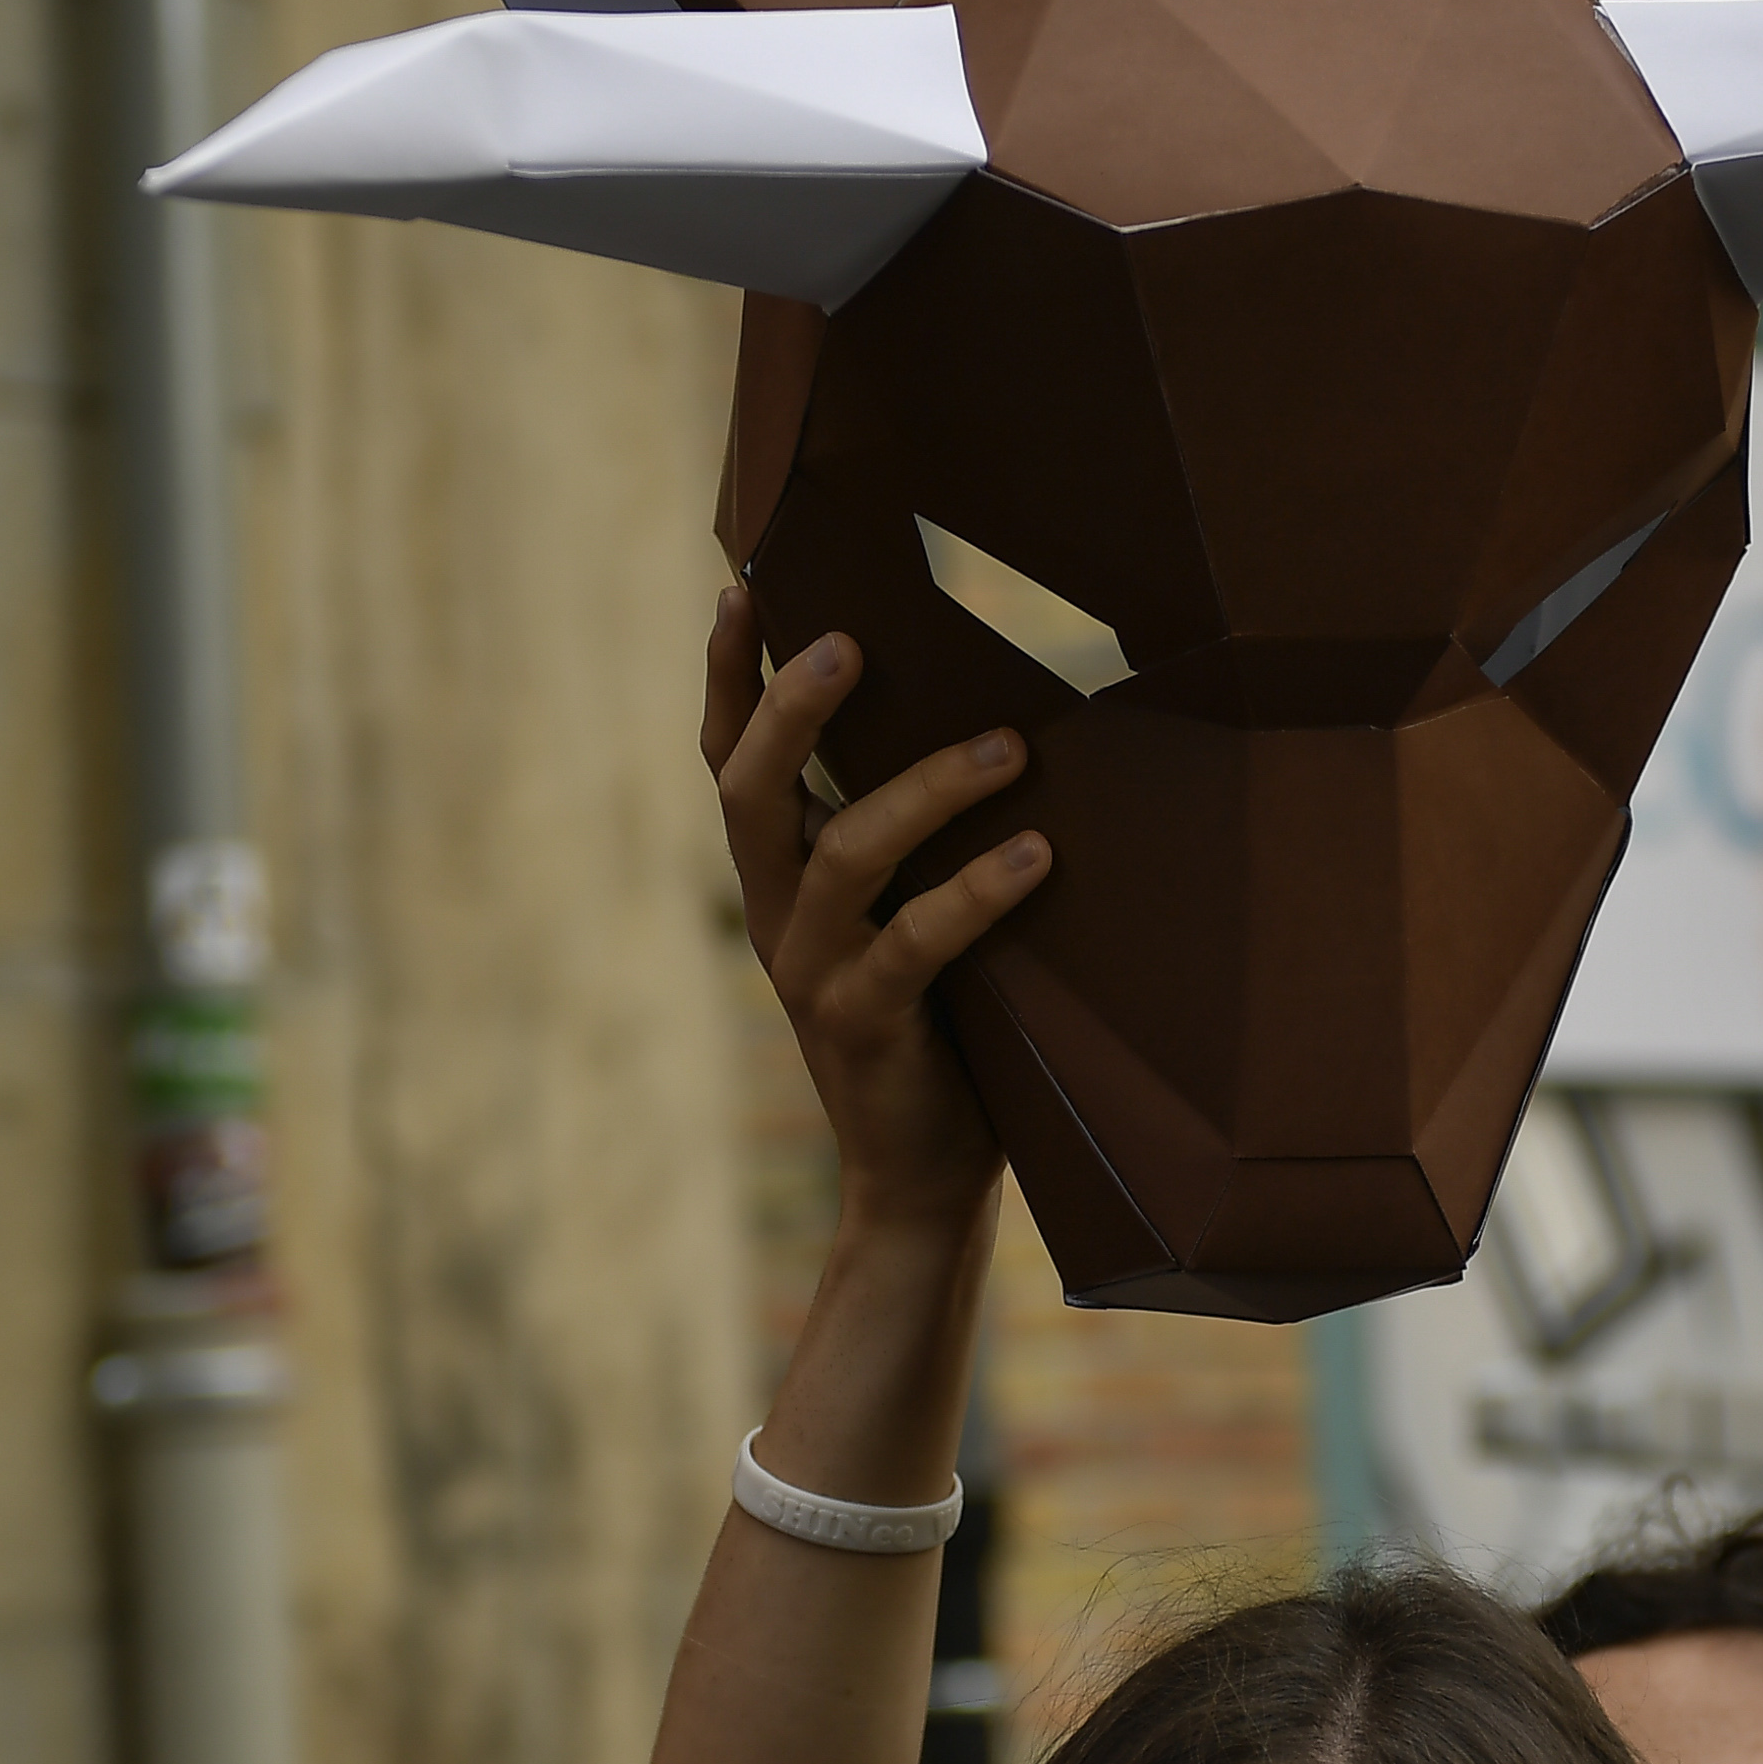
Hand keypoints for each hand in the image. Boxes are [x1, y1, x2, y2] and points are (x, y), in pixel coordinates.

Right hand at [700, 583, 1047, 1242]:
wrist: (923, 1175)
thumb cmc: (940, 1023)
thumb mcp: (906, 916)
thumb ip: (910, 839)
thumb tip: (988, 709)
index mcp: (776, 880)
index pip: (729, 762)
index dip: (725, 679)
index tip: (741, 588)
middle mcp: (776, 916)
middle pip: (752, 792)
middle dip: (791, 710)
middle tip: (850, 642)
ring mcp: (813, 973)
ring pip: (842, 855)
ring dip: (924, 790)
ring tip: (1007, 746)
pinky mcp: (865, 1025)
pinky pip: (917, 943)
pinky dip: (977, 893)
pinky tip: (1037, 853)